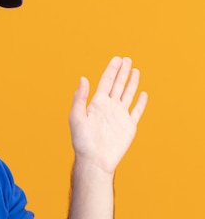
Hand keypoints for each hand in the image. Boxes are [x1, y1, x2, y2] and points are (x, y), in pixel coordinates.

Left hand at [69, 57, 147, 173]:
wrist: (95, 160)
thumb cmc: (82, 141)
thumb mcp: (76, 117)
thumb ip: (80, 98)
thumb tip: (83, 78)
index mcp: (96, 104)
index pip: (106, 82)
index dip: (111, 70)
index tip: (117, 59)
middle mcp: (109, 107)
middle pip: (117, 85)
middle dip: (122, 72)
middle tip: (126, 59)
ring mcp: (119, 116)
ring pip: (128, 94)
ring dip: (132, 83)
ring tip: (135, 70)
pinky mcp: (129, 126)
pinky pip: (136, 111)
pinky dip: (140, 102)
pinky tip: (143, 94)